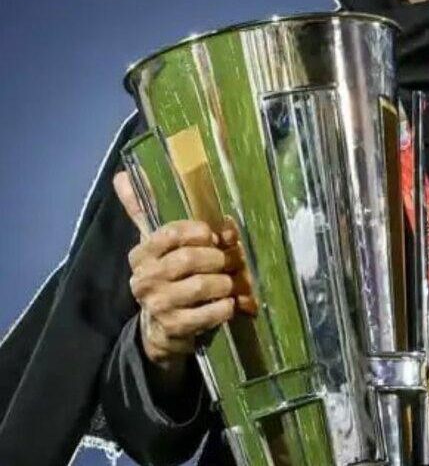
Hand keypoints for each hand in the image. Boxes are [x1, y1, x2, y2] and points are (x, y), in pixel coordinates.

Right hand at [113, 172, 256, 376]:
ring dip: (225, 282)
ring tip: (231, 282)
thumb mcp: (158, 244)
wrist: (163, 328)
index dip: (198, 232)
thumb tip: (123, 174)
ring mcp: (157, 305)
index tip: (213, 235)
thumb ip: (144, 210)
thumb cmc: (168, 275)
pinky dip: (225, 307)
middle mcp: (144, 279)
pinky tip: (230, 304)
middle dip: (218, 258)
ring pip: (201, 285)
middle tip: (231, 260)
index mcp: (141, 254)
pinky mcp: (173, 328)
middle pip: (189, 259)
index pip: (169, 233)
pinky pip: (207, 313)